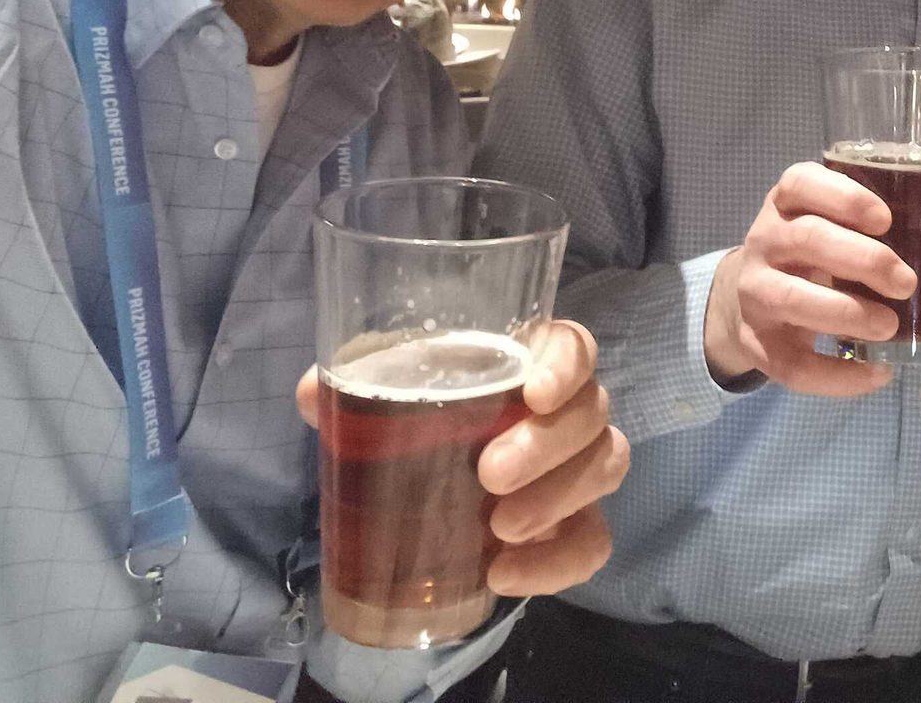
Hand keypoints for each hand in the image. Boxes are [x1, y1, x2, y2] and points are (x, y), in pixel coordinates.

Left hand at [298, 319, 628, 595]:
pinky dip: (556, 563)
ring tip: (498, 528)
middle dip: (547, 443)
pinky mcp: (576, 527)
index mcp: (526, 366)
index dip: (565, 363)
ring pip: (607, 466)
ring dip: (558, 497)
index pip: (573, 345)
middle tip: (489, 474)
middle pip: (592, 411)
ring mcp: (578, 470)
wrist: (424, 500)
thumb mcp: (382, 403)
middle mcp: (566, 412)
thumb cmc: (416, 428)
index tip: (533, 392)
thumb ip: (354, 390)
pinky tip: (505, 575)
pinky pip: (593, 542)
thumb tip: (314, 395)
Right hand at [703, 161, 914, 395]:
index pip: (801, 183)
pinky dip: (837, 376)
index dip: (844, 198)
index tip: (886, 220)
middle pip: (807, 240)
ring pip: (792, 299)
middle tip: (906, 283)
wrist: (750, 293)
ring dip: (847, 313)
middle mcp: (764, 240)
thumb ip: (874, 230)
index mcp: (786, 203)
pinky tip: (877, 372)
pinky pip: (792, 364)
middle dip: (863, 260)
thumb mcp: (830, 225)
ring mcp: (753, 291)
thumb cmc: (815, 252)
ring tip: (889, 326)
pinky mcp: (754, 341)